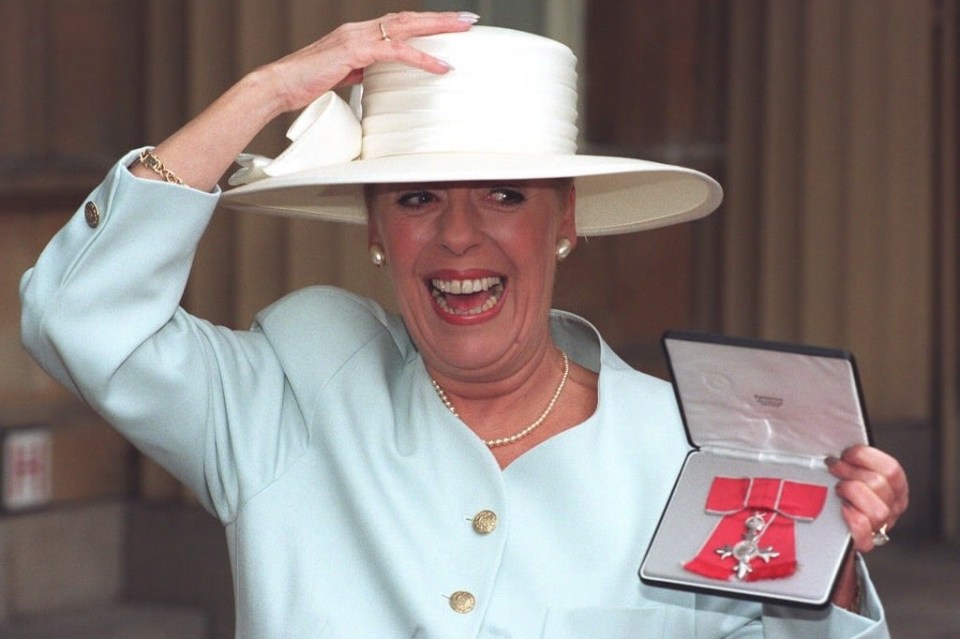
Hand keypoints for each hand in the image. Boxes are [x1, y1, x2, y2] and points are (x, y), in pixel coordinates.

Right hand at [135, 11, 476, 190]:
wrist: (278, 86)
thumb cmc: (303, 85)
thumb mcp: (339, 77)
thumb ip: (358, 72)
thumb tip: (372, 77)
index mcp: (357, 36)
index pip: (397, 24)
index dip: (423, 24)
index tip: (448, 26)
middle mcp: (359, 30)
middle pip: (408, 19)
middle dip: (441, 18)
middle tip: (469, 19)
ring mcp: (357, 38)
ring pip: (407, 27)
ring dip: (438, 28)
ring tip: (464, 30)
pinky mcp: (355, 52)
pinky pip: (397, 51)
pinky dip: (421, 57)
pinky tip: (441, 65)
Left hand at [827, 444, 908, 551]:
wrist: (825, 527)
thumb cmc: (834, 491)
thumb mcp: (845, 469)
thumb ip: (846, 457)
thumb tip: (829, 441)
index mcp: (894, 487)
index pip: (891, 469)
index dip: (865, 457)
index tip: (844, 453)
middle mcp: (892, 507)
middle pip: (881, 485)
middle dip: (850, 471)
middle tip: (833, 467)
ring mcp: (880, 526)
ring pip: (878, 510)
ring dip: (852, 494)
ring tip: (838, 490)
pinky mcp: (865, 542)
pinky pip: (864, 530)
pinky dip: (851, 518)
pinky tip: (840, 509)